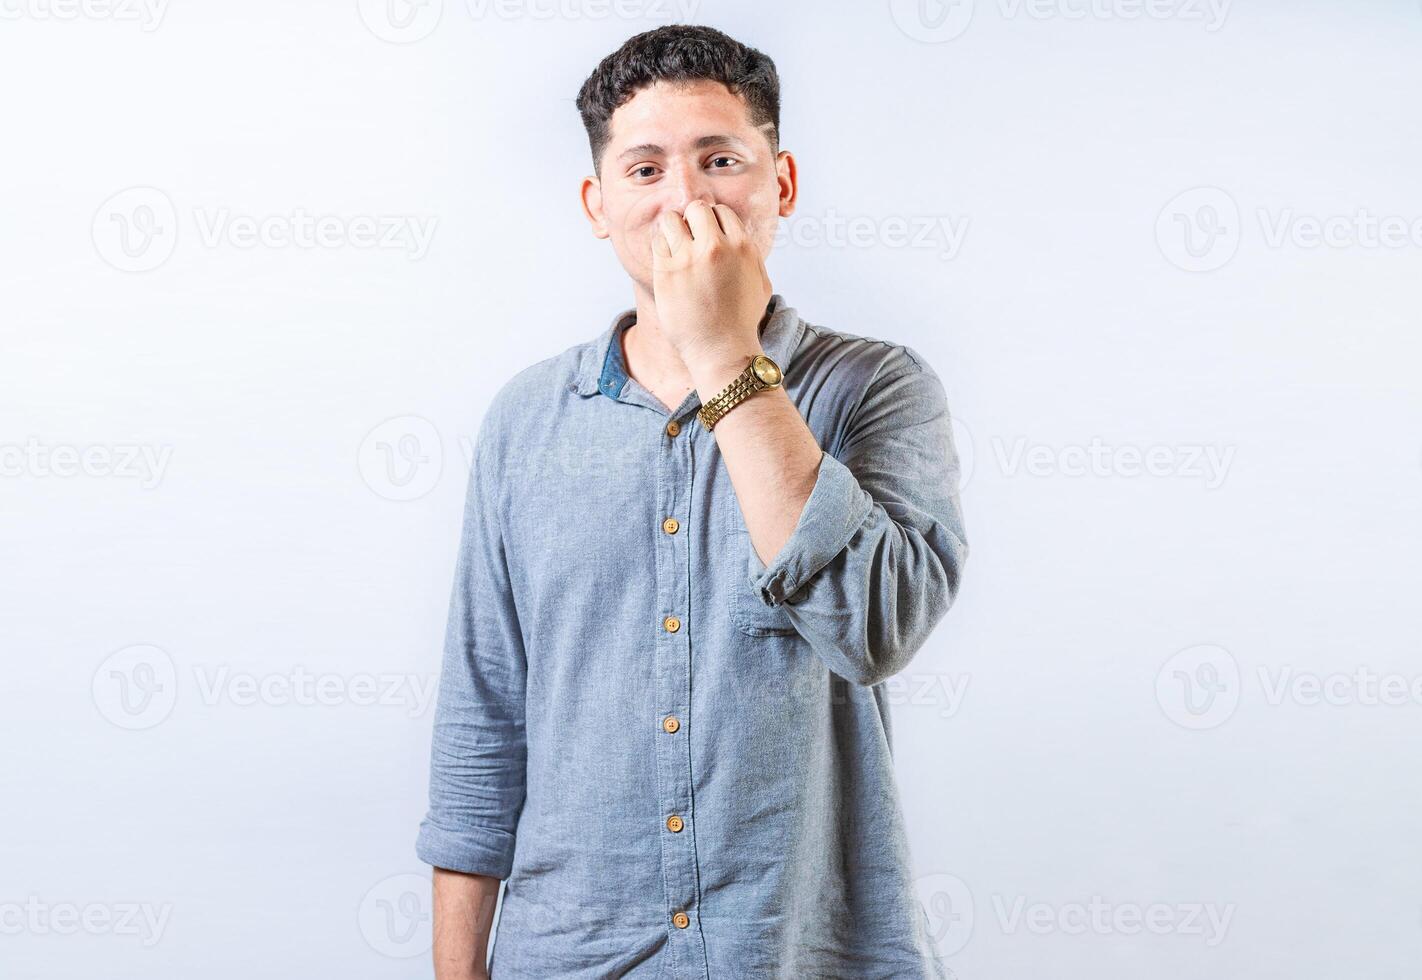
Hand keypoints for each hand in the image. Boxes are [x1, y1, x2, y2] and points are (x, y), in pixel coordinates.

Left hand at [650, 200, 772, 369]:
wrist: (721, 351)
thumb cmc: (742, 320)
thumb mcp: (761, 283)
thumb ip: (751, 255)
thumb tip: (738, 235)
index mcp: (742, 246)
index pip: (721, 211)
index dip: (713, 222)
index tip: (708, 238)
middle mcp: (715, 247)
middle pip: (696, 209)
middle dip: (692, 221)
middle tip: (690, 241)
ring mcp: (688, 258)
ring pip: (672, 219)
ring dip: (672, 229)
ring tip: (676, 248)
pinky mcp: (666, 271)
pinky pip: (657, 242)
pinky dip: (661, 248)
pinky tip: (668, 263)